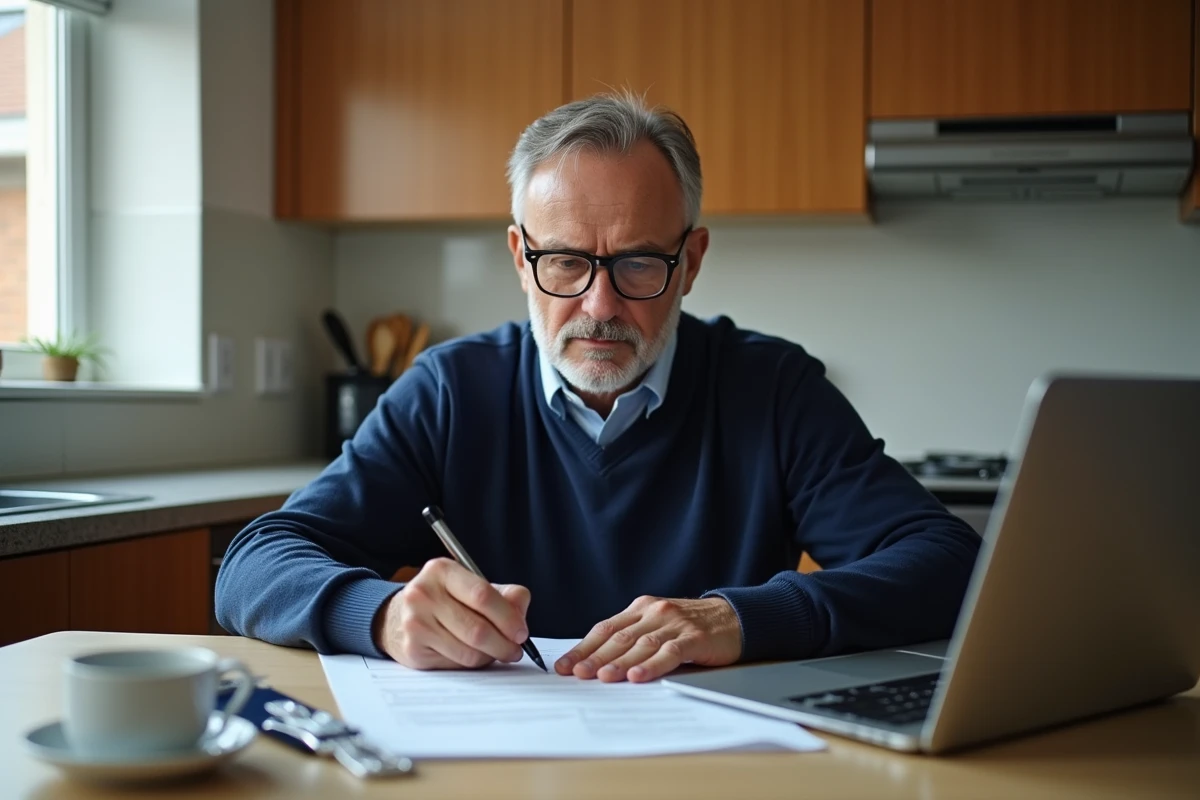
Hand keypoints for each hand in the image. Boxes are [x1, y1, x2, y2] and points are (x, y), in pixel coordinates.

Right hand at [373, 558, 530, 669]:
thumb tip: (520, 610)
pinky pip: (455, 664)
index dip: (508, 617)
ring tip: (495, 652)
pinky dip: (472, 663)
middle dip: (504, 644)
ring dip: (490, 656)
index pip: (483, 595)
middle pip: (477, 629)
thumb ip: (503, 594)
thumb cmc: (442, 600)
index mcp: (442, 571)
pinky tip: (473, 654)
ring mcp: (415, 623)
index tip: (521, 632)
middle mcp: (424, 594)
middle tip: (515, 650)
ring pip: (468, 651)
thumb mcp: (470, 586)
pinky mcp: (413, 649)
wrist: (396, 617)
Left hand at [555, 596, 741, 682]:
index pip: (605, 629)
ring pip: (641, 645)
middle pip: (618, 638)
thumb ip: (633, 638)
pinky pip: (670, 652)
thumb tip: (597, 663)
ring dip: (620, 663)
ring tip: (602, 678)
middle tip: (577, 674)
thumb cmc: (690, 627)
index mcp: (640, 609)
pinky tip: (639, 676)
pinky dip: (652, 665)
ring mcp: (674, 624)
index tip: (565, 666)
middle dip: (594, 657)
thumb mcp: (658, 625)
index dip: (583, 647)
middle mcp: (654, 612)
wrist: (733, 618)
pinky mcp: (694, 638)